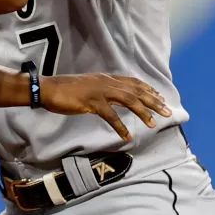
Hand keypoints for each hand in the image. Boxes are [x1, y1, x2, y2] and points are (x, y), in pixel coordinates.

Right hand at [39, 73, 171, 141]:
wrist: (47, 89)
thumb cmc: (64, 89)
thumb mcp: (87, 86)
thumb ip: (100, 90)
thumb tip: (110, 98)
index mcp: (105, 78)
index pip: (132, 82)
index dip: (147, 89)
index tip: (159, 97)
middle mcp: (105, 82)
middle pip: (135, 90)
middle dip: (153, 101)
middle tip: (167, 111)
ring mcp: (99, 91)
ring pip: (128, 100)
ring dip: (143, 112)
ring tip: (153, 123)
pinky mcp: (91, 102)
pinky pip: (110, 116)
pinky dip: (120, 127)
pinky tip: (127, 136)